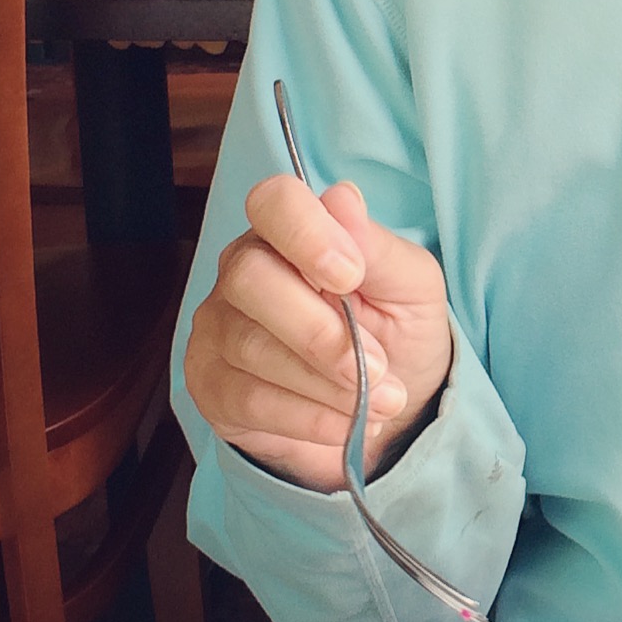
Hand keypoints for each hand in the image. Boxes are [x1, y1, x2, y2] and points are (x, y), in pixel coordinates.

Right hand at [182, 174, 453, 493]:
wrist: (386, 411)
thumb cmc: (396, 333)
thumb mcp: (410, 289)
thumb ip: (378, 247)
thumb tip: (342, 198)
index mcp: (291, 233)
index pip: (273, 202)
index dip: (307, 234)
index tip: (352, 276)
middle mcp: (242, 271)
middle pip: (250, 278)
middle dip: (322, 332)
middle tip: (381, 366)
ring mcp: (218, 328)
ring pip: (252, 347)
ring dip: (329, 383)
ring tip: (382, 401)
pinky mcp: (212, 386)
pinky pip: (250, 399)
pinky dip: (311, 417)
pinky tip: (347, 424)